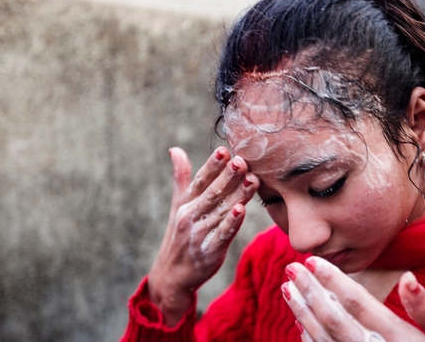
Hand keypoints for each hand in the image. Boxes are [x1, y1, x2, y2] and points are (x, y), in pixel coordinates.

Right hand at [148, 147, 258, 325]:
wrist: (172, 275)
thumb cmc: (180, 235)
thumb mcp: (178, 205)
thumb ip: (181, 178)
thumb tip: (175, 149)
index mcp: (185, 202)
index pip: (200, 180)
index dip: (212, 165)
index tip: (224, 150)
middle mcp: (190, 216)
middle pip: (212, 193)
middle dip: (228, 176)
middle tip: (243, 160)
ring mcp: (198, 234)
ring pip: (221, 211)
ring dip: (238, 195)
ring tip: (253, 179)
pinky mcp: (209, 252)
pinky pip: (222, 235)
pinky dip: (231, 223)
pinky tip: (242, 210)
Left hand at [282, 256, 424, 341]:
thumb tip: (408, 277)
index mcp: (398, 337)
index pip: (357, 302)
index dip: (332, 279)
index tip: (312, 260)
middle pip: (333, 318)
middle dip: (309, 291)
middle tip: (291, 267)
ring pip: (322, 339)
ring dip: (302, 312)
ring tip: (287, 288)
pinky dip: (309, 339)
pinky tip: (300, 321)